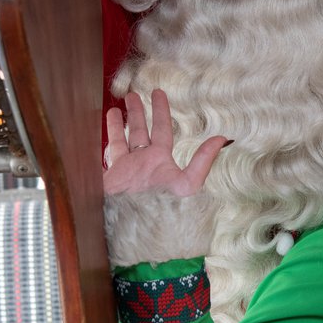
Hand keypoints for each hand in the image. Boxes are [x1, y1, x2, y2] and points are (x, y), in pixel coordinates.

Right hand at [103, 89, 228, 197]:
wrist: (136, 230)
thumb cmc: (164, 209)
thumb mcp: (187, 184)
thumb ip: (203, 161)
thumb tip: (223, 139)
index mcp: (160, 160)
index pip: (161, 128)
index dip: (160, 110)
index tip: (158, 92)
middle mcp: (142, 162)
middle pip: (140, 130)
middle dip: (137, 112)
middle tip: (133, 94)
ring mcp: (124, 170)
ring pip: (122, 140)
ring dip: (118, 124)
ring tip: (115, 108)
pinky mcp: (109, 178)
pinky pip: (107, 154)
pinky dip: (104, 142)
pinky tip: (99, 135)